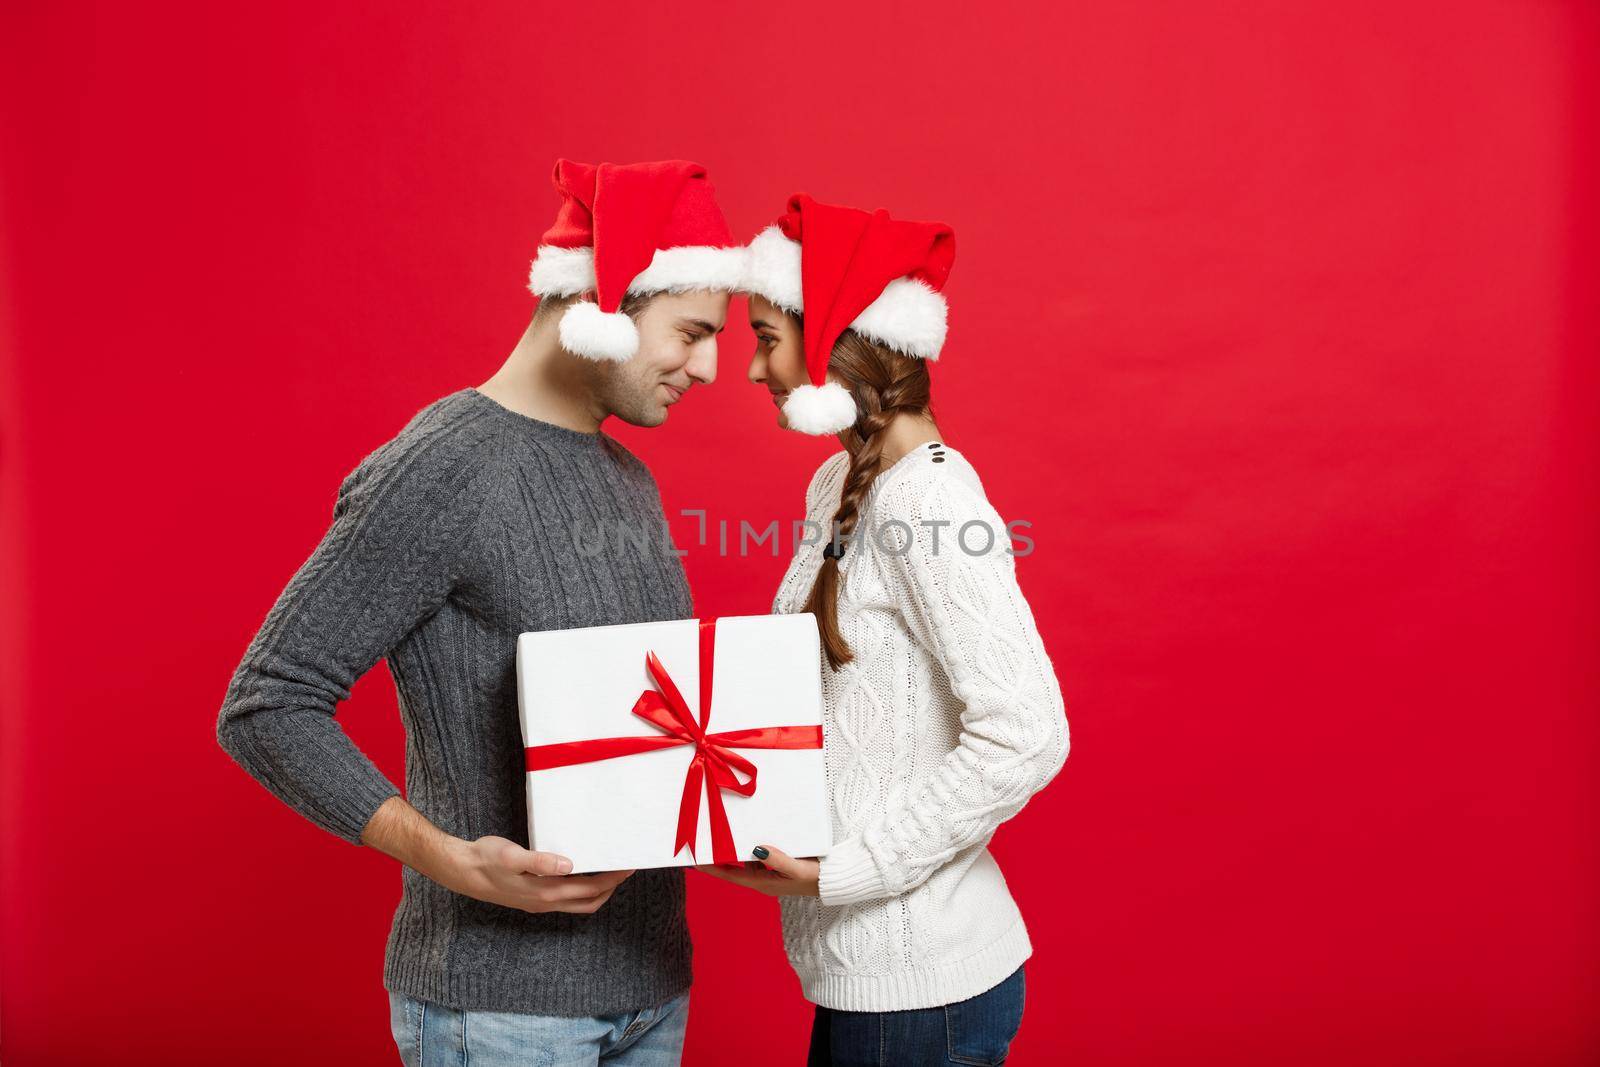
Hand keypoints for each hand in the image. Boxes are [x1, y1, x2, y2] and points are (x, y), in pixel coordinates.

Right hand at [439, 835, 634, 914]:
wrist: (461, 872)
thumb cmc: (486, 859)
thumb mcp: (511, 856)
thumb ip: (539, 861)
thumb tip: (569, 865)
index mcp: (545, 893)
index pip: (589, 889)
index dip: (612, 879)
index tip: (629, 866)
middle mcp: (545, 902)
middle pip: (589, 900)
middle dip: (611, 886)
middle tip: (627, 868)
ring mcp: (539, 903)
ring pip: (578, 903)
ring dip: (598, 891)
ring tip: (611, 871)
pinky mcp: (532, 898)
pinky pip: (566, 899)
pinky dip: (582, 890)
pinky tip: (582, 873)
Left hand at [695, 844, 818, 896]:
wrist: (835, 880)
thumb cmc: (816, 877)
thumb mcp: (797, 869)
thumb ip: (778, 860)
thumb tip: (757, 849)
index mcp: (763, 883)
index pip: (731, 876)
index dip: (712, 869)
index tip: (695, 861)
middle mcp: (763, 879)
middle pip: (734, 869)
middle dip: (719, 858)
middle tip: (705, 843)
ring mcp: (770, 873)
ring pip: (746, 861)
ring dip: (735, 850)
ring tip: (722, 835)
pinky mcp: (779, 865)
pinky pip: (759, 856)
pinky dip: (750, 847)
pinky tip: (750, 834)